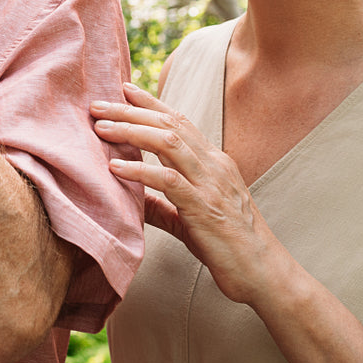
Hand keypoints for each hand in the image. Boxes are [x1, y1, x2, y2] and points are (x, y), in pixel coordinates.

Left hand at [91, 82, 286, 305]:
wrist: (265, 273)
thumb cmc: (229, 245)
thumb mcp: (191, 218)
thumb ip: (163, 205)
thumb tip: (132, 198)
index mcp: (213, 162)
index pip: (180, 121)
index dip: (151, 102)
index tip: (124, 88)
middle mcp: (214, 165)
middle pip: (169, 124)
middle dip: (131, 111)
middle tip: (98, 105)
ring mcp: (211, 184)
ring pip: (168, 142)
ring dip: (131, 131)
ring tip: (101, 128)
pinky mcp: (205, 208)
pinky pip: (168, 180)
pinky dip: (140, 170)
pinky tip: (115, 167)